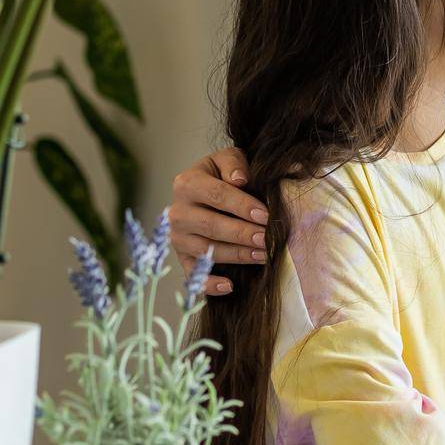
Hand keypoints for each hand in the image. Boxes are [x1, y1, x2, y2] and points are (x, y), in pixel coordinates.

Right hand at [170, 147, 266, 292]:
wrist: (206, 190)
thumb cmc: (224, 174)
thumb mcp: (228, 159)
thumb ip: (234, 163)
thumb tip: (240, 179)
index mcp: (187, 183)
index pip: (217, 195)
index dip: (243, 206)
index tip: (266, 216)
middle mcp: (177, 211)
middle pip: (211, 226)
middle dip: (242, 234)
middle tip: (267, 239)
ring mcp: (178, 237)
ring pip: (206, 250)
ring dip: (236, 255)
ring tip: (263, 255)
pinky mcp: (182, 257)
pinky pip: (192, 276)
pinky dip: (208, 284)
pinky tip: (230, 286)